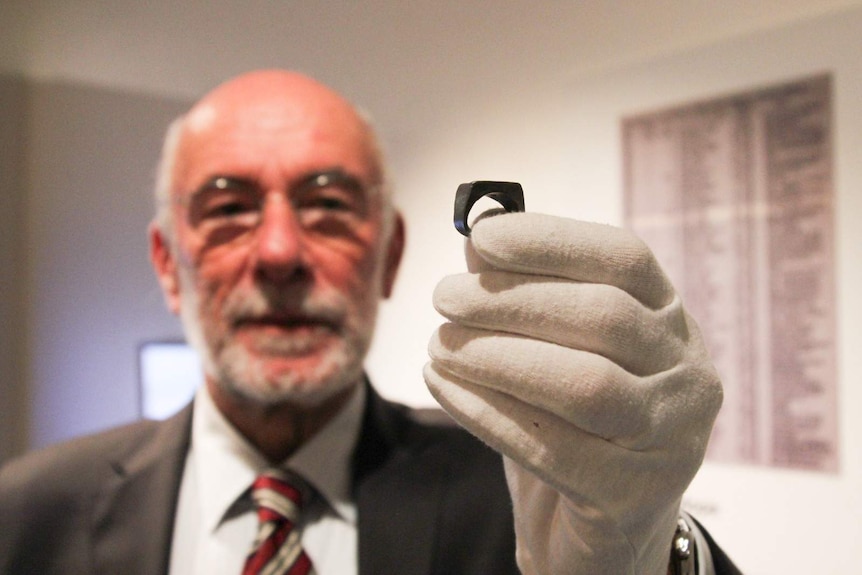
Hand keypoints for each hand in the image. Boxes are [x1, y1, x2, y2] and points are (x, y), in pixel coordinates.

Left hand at [424, 212, 722, 574]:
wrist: (601, 528)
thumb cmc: (574, 423)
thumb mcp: (559, 350)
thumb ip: (526, 293)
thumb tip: (477, 241)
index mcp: (672, 322)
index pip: (626, 260)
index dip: (552, 241)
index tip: (482, 238)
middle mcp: (686, 374)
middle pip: (603, 317)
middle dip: (512, 300)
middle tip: (445, 298)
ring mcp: (670, 439)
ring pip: (582, 384)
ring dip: (495, 356)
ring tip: (438, 346)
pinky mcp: (632, 496)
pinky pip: (551, 448)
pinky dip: (486, 411)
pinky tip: (443, 387)